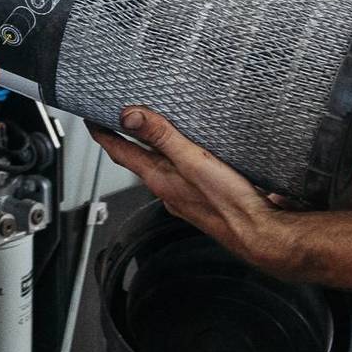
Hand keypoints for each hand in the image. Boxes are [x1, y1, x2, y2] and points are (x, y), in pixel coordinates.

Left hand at [100, 107, 301, 274]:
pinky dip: (177, 158)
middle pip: (137, 160)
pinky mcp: (202, 199)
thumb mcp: (194, 161)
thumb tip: (129, 115)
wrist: (260, 235)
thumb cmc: (230, 204)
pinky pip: (181, 173)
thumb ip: (162, 137)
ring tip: (150, 130)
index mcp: (159, 179)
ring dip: (152, 148)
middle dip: (125, 139)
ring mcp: (184, 196)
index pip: (120, 152)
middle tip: (116, 119)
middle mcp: (167, 190)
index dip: (103, 134)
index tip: (90, 120)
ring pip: (160, 167)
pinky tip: (190, 154)